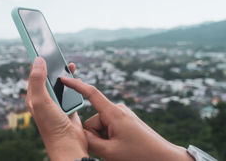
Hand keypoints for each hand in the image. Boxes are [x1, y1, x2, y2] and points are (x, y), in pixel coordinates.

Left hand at [26, 57, 87, 160]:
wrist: (69, 145)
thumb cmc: (52, 126)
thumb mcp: (41, 101)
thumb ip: (38, 80)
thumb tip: (37, 60)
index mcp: (33, 97)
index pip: (33, 73)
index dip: (35, 59)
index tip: (37, 44)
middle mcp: (43, 99)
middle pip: (47, 76)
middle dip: (51, 64)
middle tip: (54, 50)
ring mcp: (55, 102)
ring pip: (59, 82)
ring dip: (63, 72)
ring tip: (66, 62)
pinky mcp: (67, 106)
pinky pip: (70, 90)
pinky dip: (73, 82)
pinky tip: (75, 76)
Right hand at [60, 77, 194, 160]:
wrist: (166, 159)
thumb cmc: (140, 155)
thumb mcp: (110, 152)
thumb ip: (90, 141)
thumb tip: (80, 134)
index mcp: (114, 113)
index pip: (90, 94)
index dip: (75, 85)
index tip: (64, 78)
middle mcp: (118, 110)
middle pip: (94, 121)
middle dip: (96, 136)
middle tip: (110, 150)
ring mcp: (123, 116)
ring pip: (101, 127)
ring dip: (104, 140)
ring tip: (119, 151)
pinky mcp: (127, 122)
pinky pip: (110, 128)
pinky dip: (110, 139)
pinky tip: (121, 149)